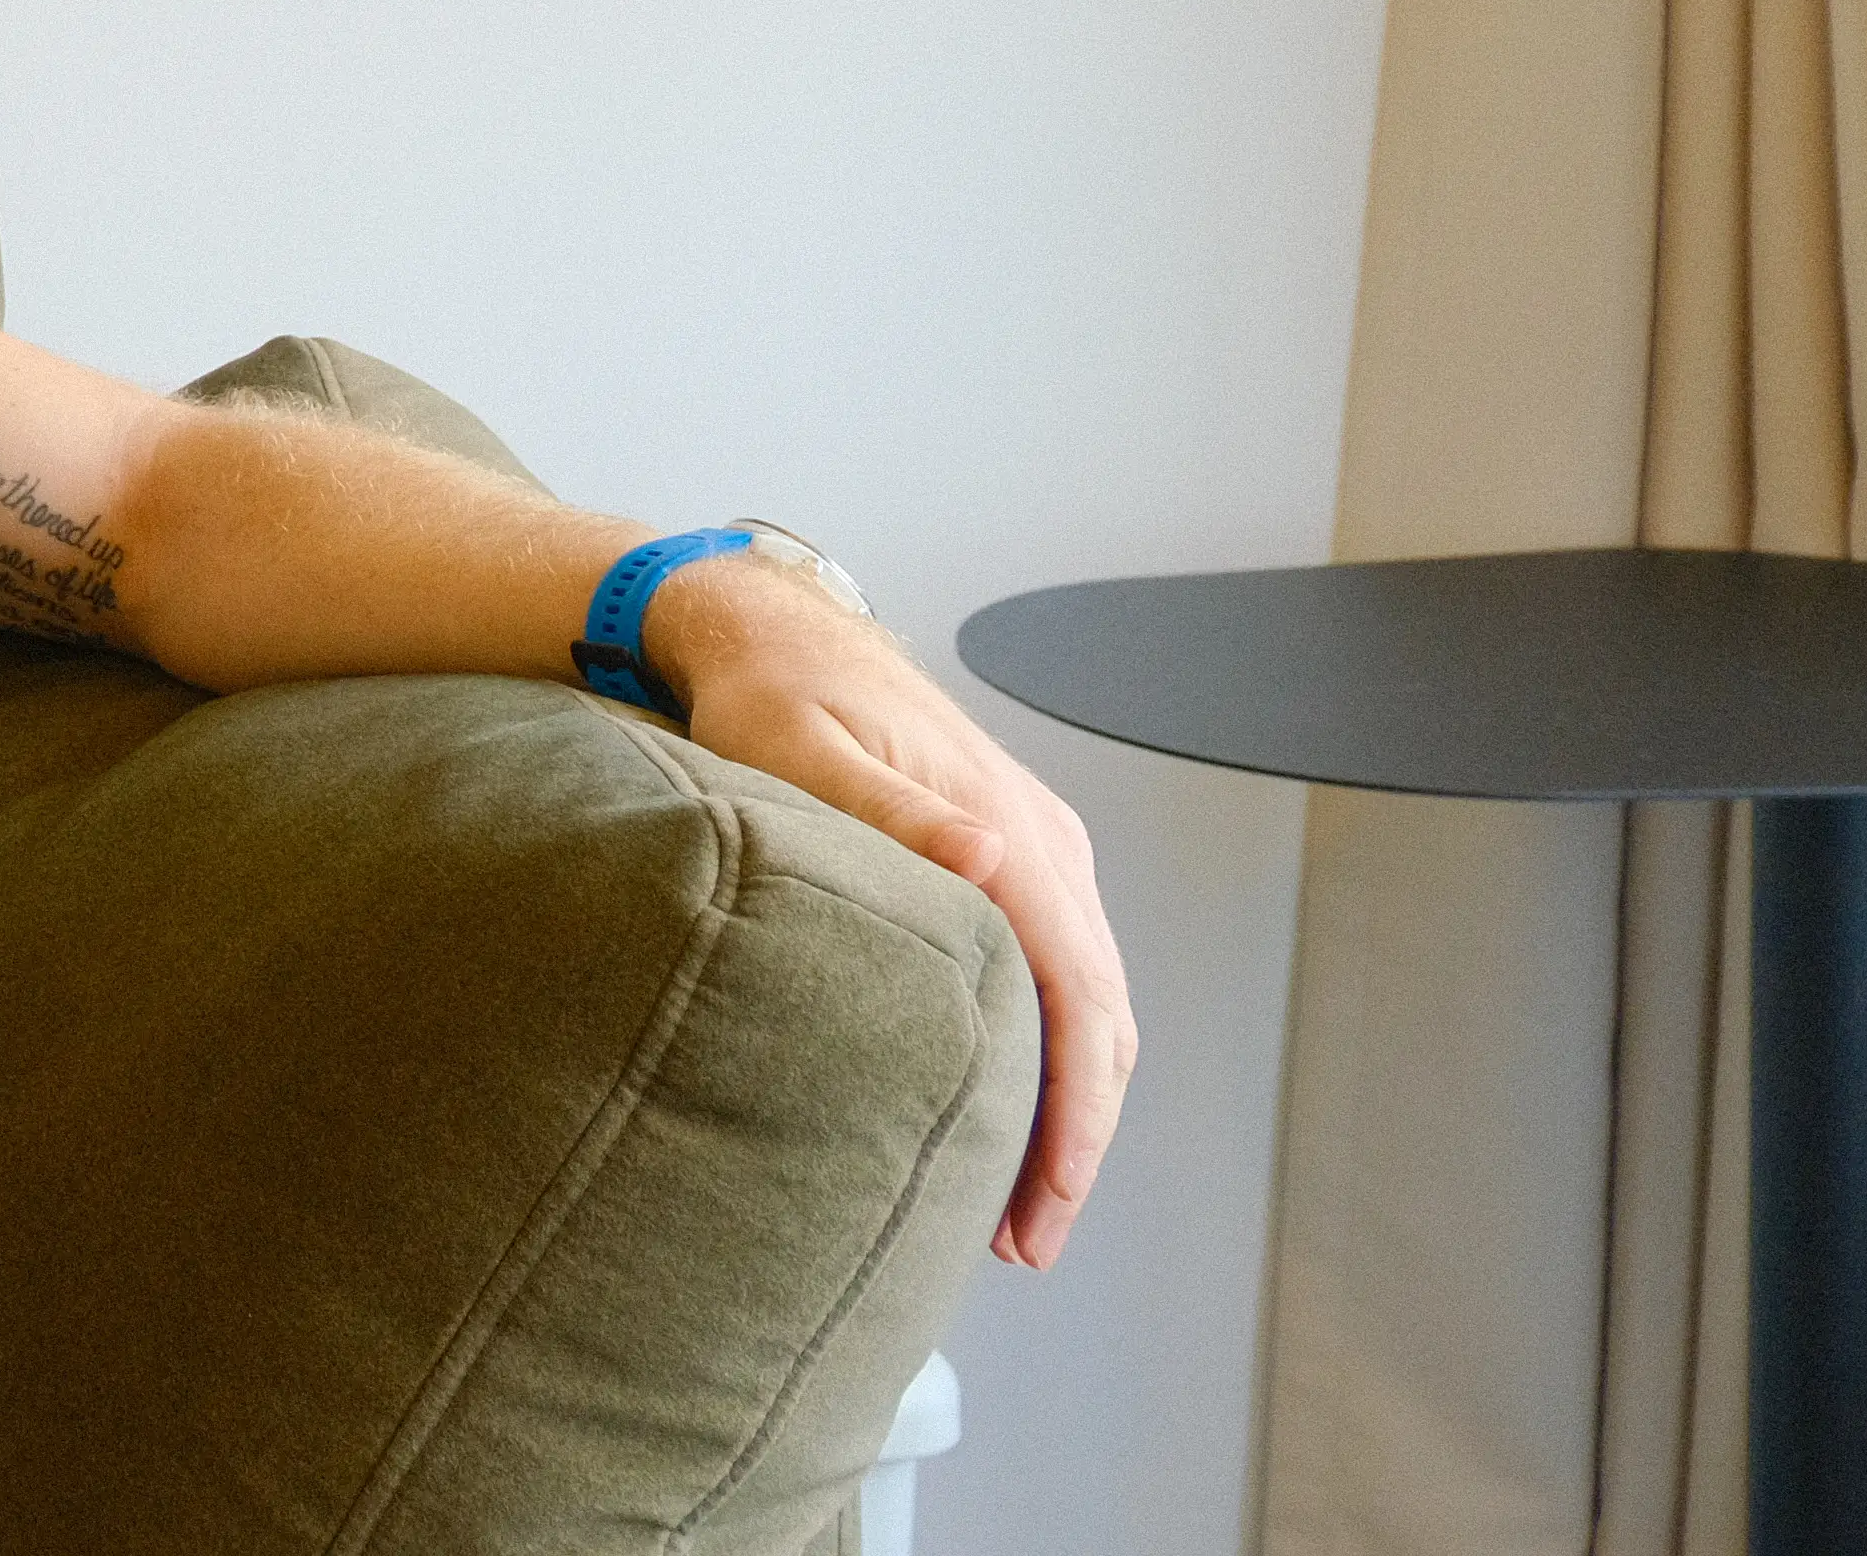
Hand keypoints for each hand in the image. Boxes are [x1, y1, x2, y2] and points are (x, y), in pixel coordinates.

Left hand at [654, 561, 1132, 1268]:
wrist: (766, 625)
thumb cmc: (766, 689)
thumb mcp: (800, 745)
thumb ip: (887, 807)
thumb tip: (987, 856)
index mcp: (1006, 829)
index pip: (1078, 998)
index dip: (1074, 1116)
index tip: (1046, 1208)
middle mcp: (1042, 841)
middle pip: (1100, 1016)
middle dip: (1077, 1137)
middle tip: (1025, 1239)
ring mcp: (1037, 845)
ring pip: (1090, 999)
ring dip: (1069, 1099)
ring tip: (1015, 1202)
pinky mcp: (1013, 850)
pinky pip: (1061, 966)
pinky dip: (1053, 1044)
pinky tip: (1007, 1099)